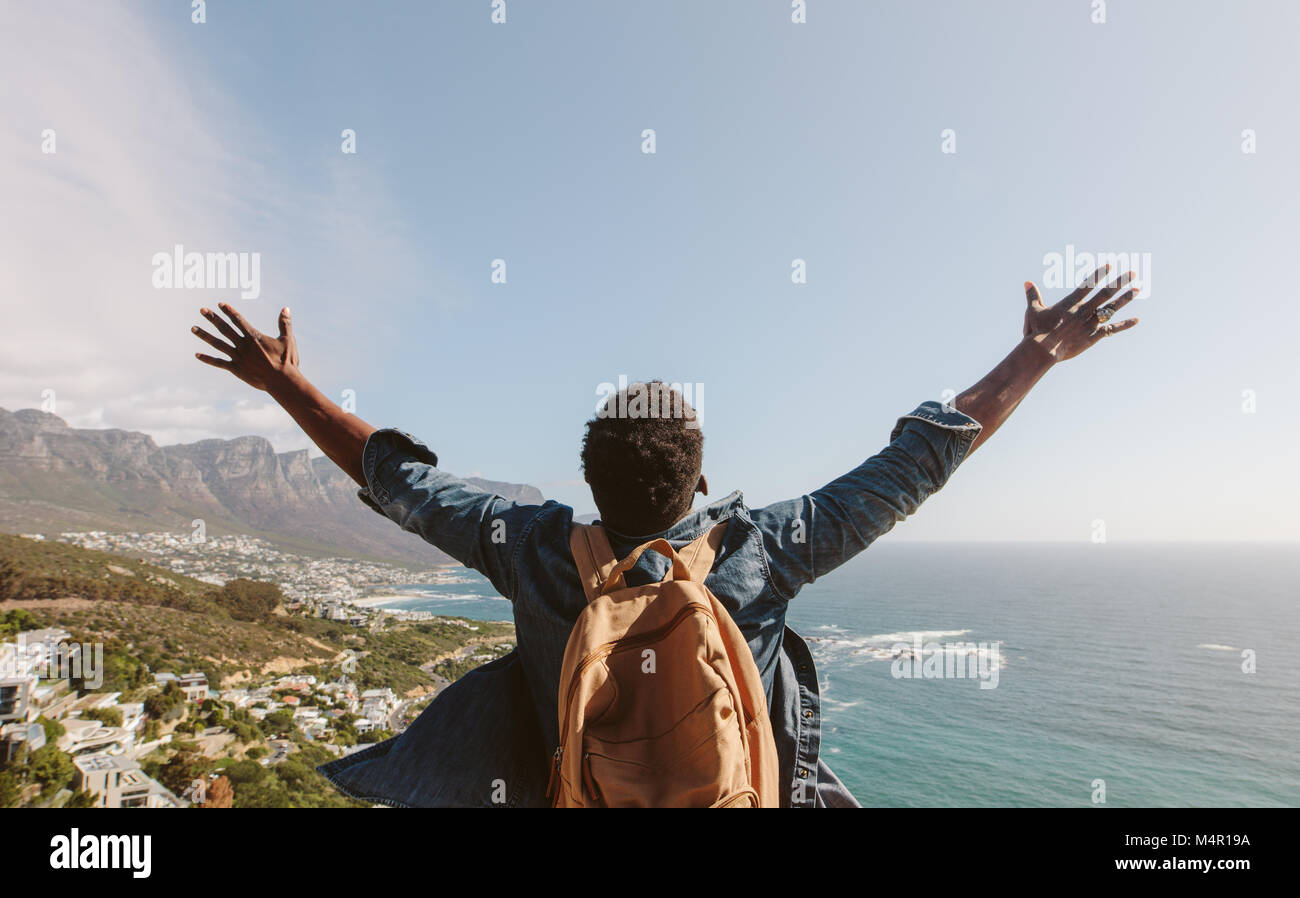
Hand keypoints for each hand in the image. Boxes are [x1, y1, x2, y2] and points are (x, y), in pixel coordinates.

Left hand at [192, 303, 299, 390]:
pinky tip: (197, 355)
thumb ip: (284, 323)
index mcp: (254, 337)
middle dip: (213, 318)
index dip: (229, 311)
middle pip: (225, 328)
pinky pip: (219, 363)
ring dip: (205, 335)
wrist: (282, 381)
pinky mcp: (236, 369)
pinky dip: (208, 359)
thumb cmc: (287, 361)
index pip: (238, 320)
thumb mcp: (288, 339)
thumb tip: (286, 308)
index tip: (220, 304)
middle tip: (202, 310)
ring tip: (193, 328)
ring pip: (218, 344)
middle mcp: (243, 345)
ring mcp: (238, 357)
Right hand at [1022, 264, 1139, 362]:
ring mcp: (1090, 323)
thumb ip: (1033, 296)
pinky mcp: (1093, 336)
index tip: (1109, 265)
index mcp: (1071, 303)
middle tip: (1132, 273)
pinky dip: (1124, 325)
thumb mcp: (1033, 311)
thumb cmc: (1036, 330)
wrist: (1043, 349)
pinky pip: (1112, 329)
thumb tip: (1027, 282)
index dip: (1099, 274)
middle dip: (1120, 282)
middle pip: (1105, 293)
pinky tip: (1136, 320)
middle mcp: (1083, 310)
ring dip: (1125, 298)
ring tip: (1137, 289)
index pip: (1088, 284)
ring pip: (1111, 308)